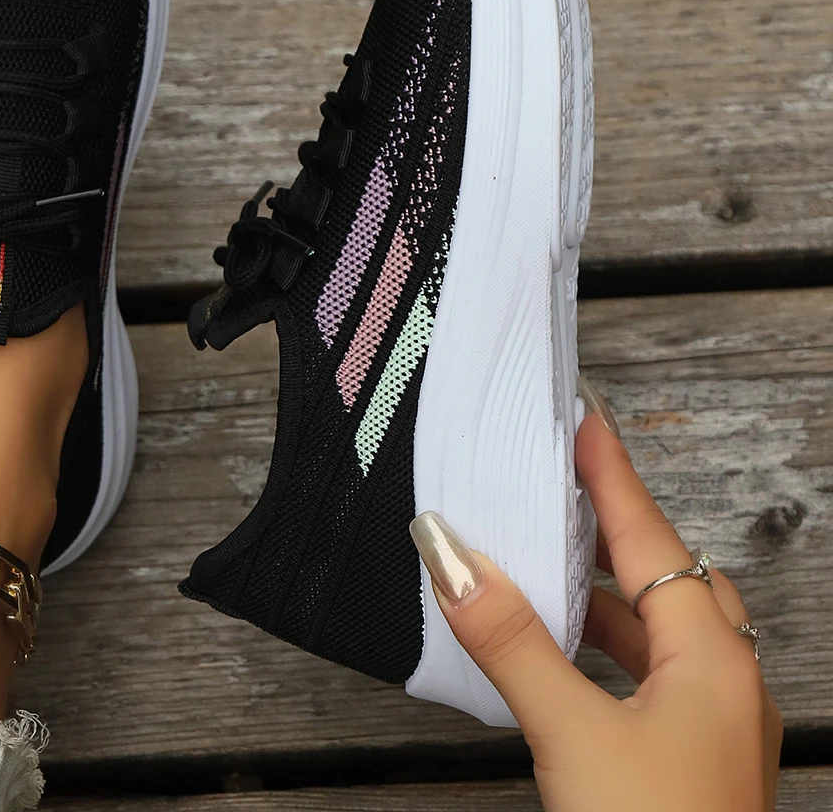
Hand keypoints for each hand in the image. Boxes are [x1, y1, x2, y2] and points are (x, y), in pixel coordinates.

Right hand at [410, 394, 781, 811]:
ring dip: (603, 591)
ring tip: (545, 559)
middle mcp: (724, 683)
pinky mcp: (689, 760)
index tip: (582, 417)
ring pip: (658, 628)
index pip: (651, 535)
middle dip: (611, 526)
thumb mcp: (571, 733)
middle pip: (666, 574)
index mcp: (711, 660)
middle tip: (558, 483)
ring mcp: (713, 726)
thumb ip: (510, 641)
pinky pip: (647, 671)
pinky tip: (562, 650)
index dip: (611, 472)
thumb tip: (452, 557)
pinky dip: (602, 643)